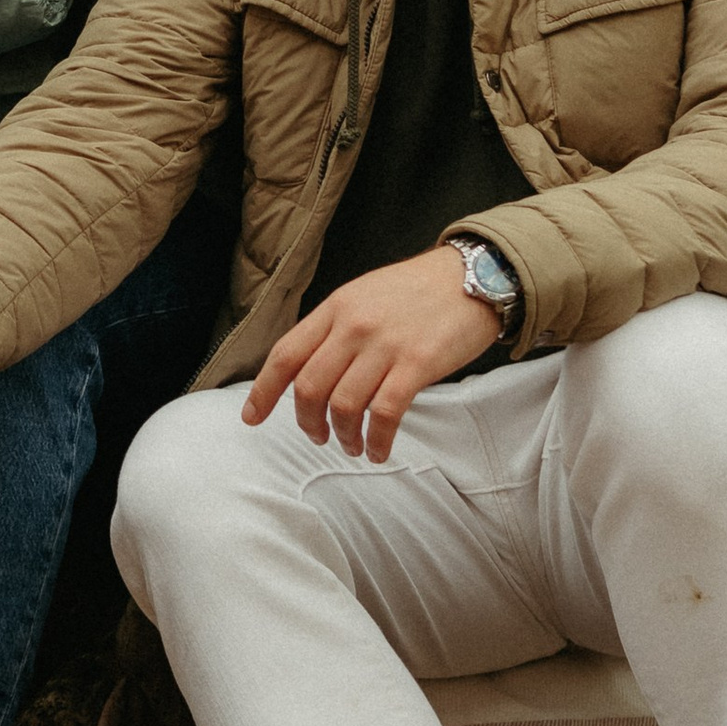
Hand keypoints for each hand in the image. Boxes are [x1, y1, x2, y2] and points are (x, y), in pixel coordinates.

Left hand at [243, 248, 511, 458]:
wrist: (475, 275)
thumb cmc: (419, 290)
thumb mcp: (364, 296)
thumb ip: (335, 328)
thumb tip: (308, 369)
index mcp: (335, 308)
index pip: (285, 353)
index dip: (263, 391)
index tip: (251, 418)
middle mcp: (353, 325)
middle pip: (309, 387)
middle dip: (308, 423)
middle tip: (320, 437)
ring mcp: (384, 345)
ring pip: (343, 405)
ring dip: (344, 436)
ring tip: (353, 446)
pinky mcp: (417, 364)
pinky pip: (384, 414)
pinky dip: (376, 440)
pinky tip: (379, 449)